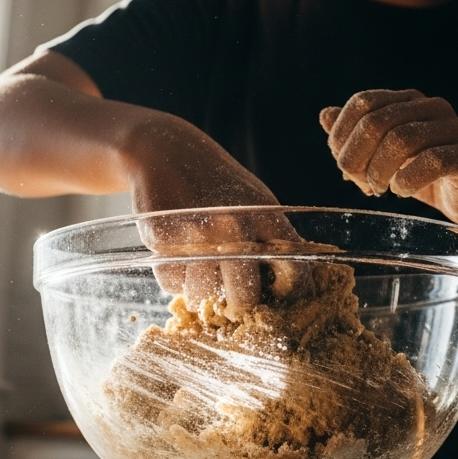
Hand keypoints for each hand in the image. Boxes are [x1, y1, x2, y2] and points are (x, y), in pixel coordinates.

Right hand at [125, 116, 311, 317]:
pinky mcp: (164, 239)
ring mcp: (198, 235)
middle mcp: (235, 228)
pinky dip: (173, 278)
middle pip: (244, 299)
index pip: (293, 272)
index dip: (288, 295)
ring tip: (198, 267)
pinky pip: (172, 284)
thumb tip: (289, 288)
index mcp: (266, 218)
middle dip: (236, 306)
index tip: (277, 301)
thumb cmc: (217, 184)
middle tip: (229, 297)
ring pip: (202, 297)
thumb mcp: (255, 202)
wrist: (168, 151)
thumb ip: (272, 239)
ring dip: (199, 292)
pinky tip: (176, 254)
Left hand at [319, 89, 457, 226]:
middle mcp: (431, 107)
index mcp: (407, 100)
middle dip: (358, 157)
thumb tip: (325, 115)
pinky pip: (431, 162)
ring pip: (401, 140)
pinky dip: (407, 180)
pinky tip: (403, 191)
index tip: (343, 165)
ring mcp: (452, 129)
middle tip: (360, 183)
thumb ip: (356, 135)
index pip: (363, 102)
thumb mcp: (383, 156)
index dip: (343, 135)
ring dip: (380, 171)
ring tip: (380, 189)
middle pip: (376, 121)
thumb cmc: (424, 175)